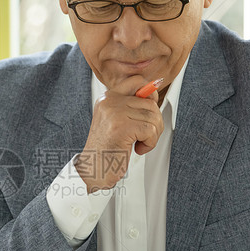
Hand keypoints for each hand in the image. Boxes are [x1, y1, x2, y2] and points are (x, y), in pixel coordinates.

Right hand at [76, 75, 163, 191]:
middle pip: (150, 102)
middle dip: (155, 122)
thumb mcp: (117, 121)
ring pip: (153, 116)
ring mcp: (114, 112)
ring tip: (138, 143)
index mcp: (107, 98)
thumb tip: (153, 90)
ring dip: (152, 135)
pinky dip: (149, 143)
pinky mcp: (121, 126)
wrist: (95, 169)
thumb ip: (132, 106)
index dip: (150, 92)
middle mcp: (109, 101)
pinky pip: (151, 130)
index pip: (137, 81)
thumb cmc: (108, 149)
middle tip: (144, 135)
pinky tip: (137, 149)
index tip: (152, 104)